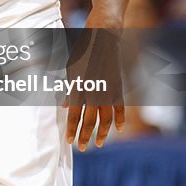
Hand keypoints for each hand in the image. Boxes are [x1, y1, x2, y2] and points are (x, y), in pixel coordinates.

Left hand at [65, 17, 124, 149]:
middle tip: (82, 148)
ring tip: (98, 143)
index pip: (75, 114)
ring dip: (102, 133)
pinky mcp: (118, 87)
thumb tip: (65, 106)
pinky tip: (119, 130)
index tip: (69, 141)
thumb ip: (69, 89)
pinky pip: (120, 108)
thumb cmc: (83, 51)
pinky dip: (120, 119)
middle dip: (85, 136)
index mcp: (79, 86)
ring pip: (105, 118)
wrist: (103, 37)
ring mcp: (107, 90)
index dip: (72, 129)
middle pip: (89, 120)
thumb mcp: (70, 69)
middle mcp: (93, 90)